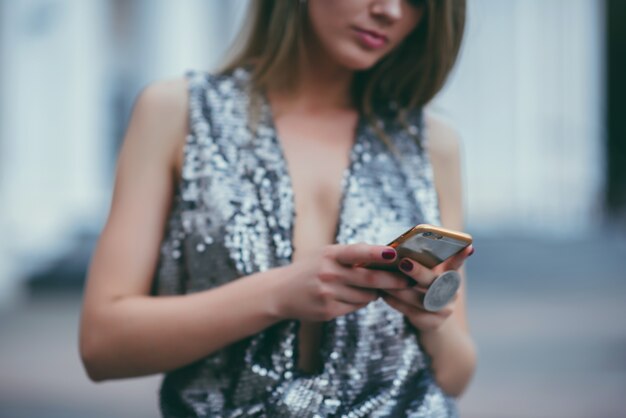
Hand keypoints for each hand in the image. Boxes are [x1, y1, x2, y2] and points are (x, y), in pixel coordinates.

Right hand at [273, 243, 412, 321]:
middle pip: (370, 279)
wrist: (281, 292)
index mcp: (330, 254)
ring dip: (375, 292)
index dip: (378, 253)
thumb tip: (386, 255)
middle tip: (407, 281)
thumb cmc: (309, 268)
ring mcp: (328, 293)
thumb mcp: (325, 254)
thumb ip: (351, 254)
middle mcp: (329, 273)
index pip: (358, 252)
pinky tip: (353, 296)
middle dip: (392, 281)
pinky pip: (356, 307)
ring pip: (366, 296)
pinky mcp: (328, 311)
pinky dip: (361, 302)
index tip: (396, 254)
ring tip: (375, 287)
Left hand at [381, 246, 473, 332]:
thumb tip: (398, 249)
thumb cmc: (423, 288)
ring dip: (398, 289)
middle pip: (434, 282)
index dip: (462, 256)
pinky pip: (410, 312)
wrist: (430, 319)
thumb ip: (422, 262)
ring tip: (383, 279)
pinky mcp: (433, 323)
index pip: (457, 263)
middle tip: (403, 262)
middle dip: (418, 272)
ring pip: (419, 299)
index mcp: (450, 275)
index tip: (468, 246)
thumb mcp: (428, 273)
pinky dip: (395, 302)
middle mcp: (451, 292)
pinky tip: (384, 294)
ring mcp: (444, 309)